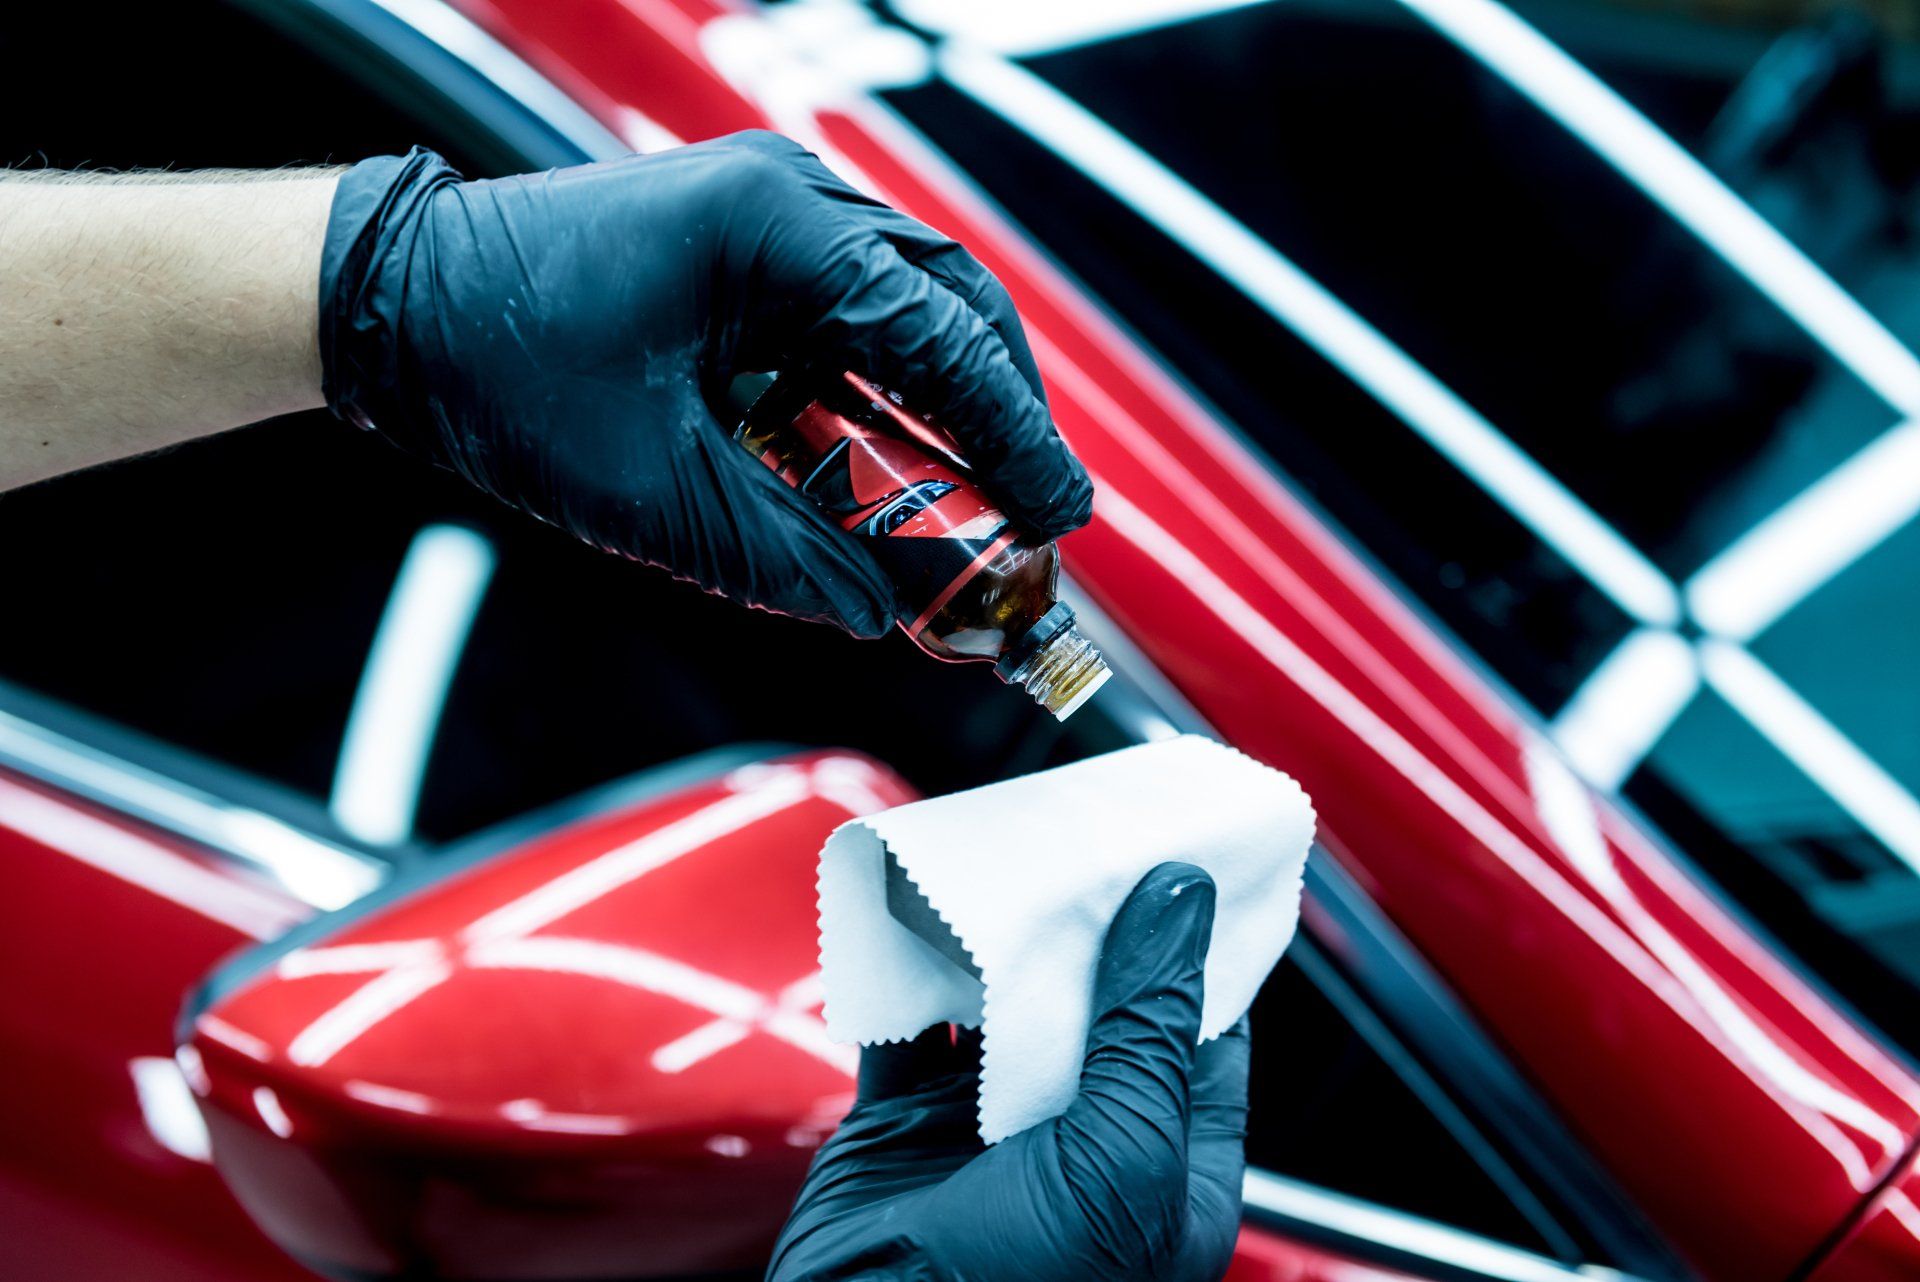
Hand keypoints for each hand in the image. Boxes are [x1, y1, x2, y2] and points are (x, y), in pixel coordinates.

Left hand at [317, 132, 1091, 635]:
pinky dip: (885, 394)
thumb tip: (877, 610)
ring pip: (910, 310)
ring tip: (977, 501)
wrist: (388, 306)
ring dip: (949, 406)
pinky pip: (849, 322)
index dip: (1015, 438)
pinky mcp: (741, 255)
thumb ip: (786, 560)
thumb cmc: (495, 367)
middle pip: (954, 307)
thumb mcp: (656, 494)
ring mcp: (766, 218)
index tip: (1059, 516)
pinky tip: (893, 463)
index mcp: (774, 227)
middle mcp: (787, 200)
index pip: (944, 336)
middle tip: (1035, 514)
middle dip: (1002, 417)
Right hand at [769, 863, 1248, 1280]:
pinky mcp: (904, 1129)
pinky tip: (915, 922)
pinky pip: (908, 1028)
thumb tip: (1181, 902)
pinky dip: (906, 971)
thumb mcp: (1130, 1153)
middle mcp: (1081, 1146)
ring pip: (1002, 1006)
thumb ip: (1150, 1027)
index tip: (1188, 865)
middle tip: (1088, 842)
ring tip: (1008, 865)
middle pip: (1095, 1007)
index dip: (1196, 947)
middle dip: (1090, 927)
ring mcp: (989, 1135)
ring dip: (998, 941)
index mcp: (1166, 1169)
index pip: (1200, 1034)